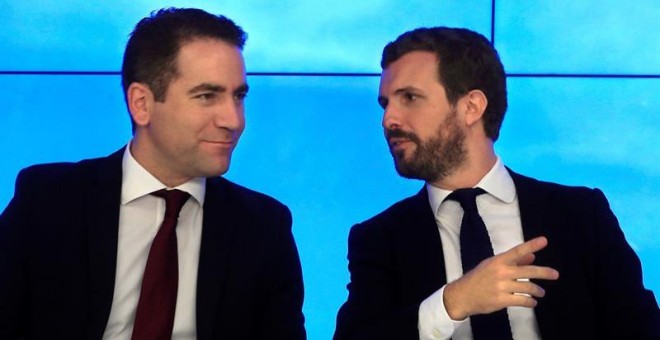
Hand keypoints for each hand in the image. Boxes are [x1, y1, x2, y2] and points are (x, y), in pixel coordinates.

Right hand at [443, 236, 558, 319]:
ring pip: (527, 287)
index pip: (517, 251)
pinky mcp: (501, 300)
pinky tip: (532, 302)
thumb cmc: (479, 278)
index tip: (544, 240)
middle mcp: (501, 272)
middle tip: (555, 274)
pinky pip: (522, 300)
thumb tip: (532, 257)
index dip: (531, 245)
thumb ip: (513, 262)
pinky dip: (530, 302)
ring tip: (541, 292)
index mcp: (498, 261)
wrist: (463, 295)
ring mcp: (501, 287)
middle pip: (528, 271)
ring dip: (537, 290)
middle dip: (544, 272)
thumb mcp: (492, 266)